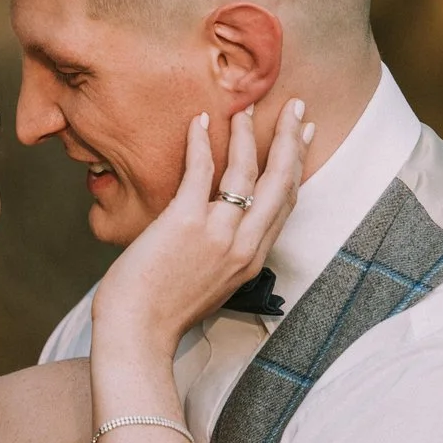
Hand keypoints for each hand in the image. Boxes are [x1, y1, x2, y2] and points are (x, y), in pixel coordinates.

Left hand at [93, 99, 310, 362]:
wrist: (137, 335)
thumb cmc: (162, 313)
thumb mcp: (210, 287)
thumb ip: (222, 258)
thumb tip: (215, 233)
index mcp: (252, 260)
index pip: (285, 204)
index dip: (297, 167)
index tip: (305, 138)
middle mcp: (244, 245)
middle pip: (279, 181)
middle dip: (292, 140)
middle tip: (298, 108)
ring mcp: (218, 233)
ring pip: (245, 171)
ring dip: (248, 134)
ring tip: (246, 108)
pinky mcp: (186, 223)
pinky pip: (201, 171)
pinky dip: (200, 142)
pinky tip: (199, 121)